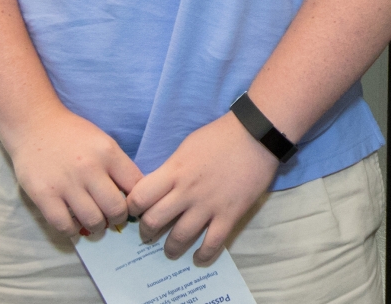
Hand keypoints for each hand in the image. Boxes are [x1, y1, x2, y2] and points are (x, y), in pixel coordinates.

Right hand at [6, 105, 142, 235]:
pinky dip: (73, 230)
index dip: (137, 200)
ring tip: (95, 222)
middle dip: (118, 218)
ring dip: (97, 227)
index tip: (132, 205)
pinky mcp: (43, 196)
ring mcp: (66, 184)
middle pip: (116, 209)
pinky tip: (74, 223)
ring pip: (93, 221)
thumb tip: (132, 196)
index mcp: (108, 152)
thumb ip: (117, 166)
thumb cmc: (72, 134)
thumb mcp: (103, 142)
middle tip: (113, 218)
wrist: (34, 125)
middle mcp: (90, 168)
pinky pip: (64, 226)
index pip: (135, 186)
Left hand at [127, 112, 277, 261]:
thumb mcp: (187, 146)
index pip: (139, 197)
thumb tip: (159, 187)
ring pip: (179, 238)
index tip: (138, 210)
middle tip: (151, 233)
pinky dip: (202, 255)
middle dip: (147, 232)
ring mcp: (208, 204)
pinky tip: (198, 256)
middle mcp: (187, 191)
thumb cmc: (221, 135)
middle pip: (154, 221)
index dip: (133, 207)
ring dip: (171, 248)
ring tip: (172, 249)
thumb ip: (171, 169)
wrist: (257, 134)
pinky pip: (212, 244)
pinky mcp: (230, 214)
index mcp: (174, 170)